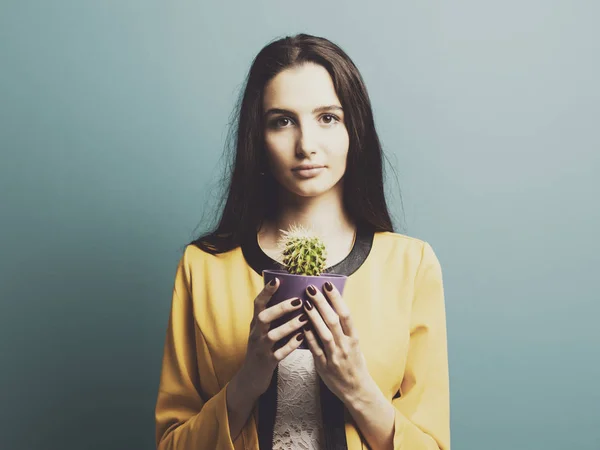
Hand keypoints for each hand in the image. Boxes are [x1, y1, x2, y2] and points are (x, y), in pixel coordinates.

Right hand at [240, 277, 307, 396]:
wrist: (251, 377)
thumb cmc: (262, 349)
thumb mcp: (262, 331)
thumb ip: (273, 317)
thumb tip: (292, 297)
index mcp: (255, 323)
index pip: (258, 303)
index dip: (266, 291)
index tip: (277, 280)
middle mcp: (256, 333)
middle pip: (263, 316)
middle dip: (280, 308)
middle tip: (298, 300)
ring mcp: (260, 348)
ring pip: (272, 335)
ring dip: (289, 326)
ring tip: (304, 319)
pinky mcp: (267, 361)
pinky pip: (279, 353)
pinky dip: (290, 345)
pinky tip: (302, 338)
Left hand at [302, 281, 373, 404]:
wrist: (356, 390)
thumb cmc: (355, 363)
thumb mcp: (354, 344)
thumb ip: (344, 329)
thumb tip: (333, 307)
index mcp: (354, 338)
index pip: (346, 314)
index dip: (337, 298)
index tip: (328, 285)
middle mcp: (346, 346)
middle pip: (333, 320)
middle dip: (322, 303)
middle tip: (311, 288)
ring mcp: (335, 356)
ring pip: (324, 333)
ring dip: (314, 317)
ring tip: (305, 303)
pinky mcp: (324, 366)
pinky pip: (315, 349)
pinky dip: (309, 336)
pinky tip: (301, 325)